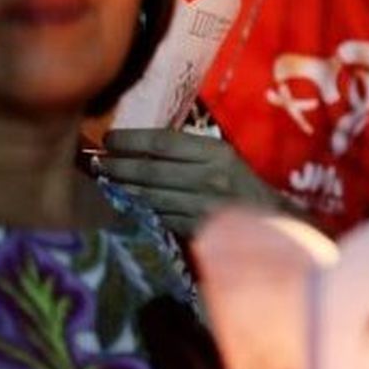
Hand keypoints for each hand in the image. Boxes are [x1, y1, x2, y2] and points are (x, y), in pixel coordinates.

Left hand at [98, 128, 287, 234]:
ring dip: (122, 190)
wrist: (272, 220)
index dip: (130, 141)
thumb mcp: (221, 158)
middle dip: (118, 166)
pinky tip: (126, 205)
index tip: (109, 139)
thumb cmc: (240, 183)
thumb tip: (139, 146)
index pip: (162, 143)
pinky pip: (159, 218)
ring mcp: (202, 206)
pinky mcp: (197, 230)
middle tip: (96, 162)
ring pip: (150, 197)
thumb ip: (187, 151)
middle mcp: (209, 177)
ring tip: (104, 182)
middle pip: (150, 171)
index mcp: (216, 152)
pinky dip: (139, 211)